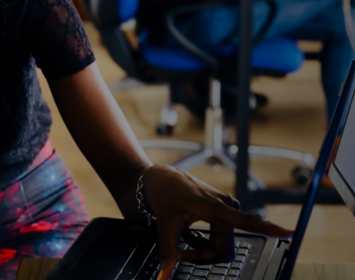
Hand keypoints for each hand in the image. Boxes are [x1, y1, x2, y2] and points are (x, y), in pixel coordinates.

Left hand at [141, 165, 292, 279]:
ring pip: (222, 247)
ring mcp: (227, 209)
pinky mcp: (225, 212)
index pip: (246, 221)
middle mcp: (227, 207)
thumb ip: (168, 254)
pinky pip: (219, 239)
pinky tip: (190, 232)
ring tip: (184, 237)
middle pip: (224, 250)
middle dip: (203, 256)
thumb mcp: (165, 226)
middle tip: (181, 253)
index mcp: (215, 207)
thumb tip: (163, 278)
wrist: (161, 179)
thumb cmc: (164, 196)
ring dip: (202, 249)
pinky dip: (203, 242)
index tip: (289, 232)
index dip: (268, 229)